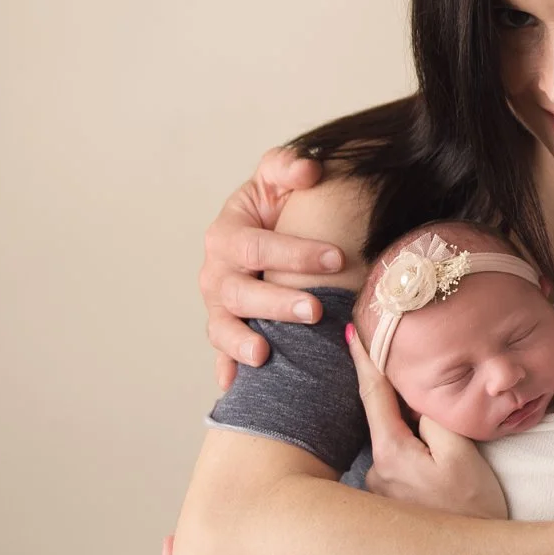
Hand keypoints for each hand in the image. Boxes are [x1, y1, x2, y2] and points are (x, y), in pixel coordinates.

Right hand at [201, 146, 344, 389]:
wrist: (264, 230)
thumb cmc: (276, 205)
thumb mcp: (278, 177)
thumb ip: (288, 166)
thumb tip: (310, 170)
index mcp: (227, 233)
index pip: (257, 245)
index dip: (295, 252)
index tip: (336, 258)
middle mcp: (216, 271)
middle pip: (239, 291)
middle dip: (276, 302)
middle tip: (315, 310)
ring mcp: (218, 305)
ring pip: (223, 326)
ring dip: (241, 342)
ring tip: (266, 354)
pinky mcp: (225, 329)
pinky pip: (221, 354)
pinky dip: (226, 370)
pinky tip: (234, 388)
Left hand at [347, 322, 509, 518]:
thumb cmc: (475, 507)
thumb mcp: (464, 453)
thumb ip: (435, 417)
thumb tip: (415, 400)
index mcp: (391, 453)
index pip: (373, 394)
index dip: (364, 359)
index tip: (351, 331)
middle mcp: (375, 472)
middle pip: (386, 420)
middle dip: (404, 408)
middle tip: (435, 420)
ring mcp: (378, 491)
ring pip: (396, 446)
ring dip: (415, 440)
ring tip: (449, 465)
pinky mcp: (387, 506)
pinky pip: (400, 468)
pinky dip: (416, 461)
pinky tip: (440, 480)